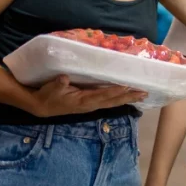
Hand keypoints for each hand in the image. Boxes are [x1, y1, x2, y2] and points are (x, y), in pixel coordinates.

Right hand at [32, 75, 146, 116]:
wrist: (41, 106)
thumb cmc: (47, 96)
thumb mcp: (50, 89)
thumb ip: (58, 84)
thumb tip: (64, 78)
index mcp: (82, 101)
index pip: (102, 96)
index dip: (114, 91)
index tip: (127, 86)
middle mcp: (90, 105)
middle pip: (113, 101)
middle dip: (129, 97)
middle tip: (144, 93)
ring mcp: (91, 105)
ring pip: (113, 102)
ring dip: (128, 98)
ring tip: (142, 95)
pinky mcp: (91, 103)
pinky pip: (109, 101)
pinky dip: (120, 99)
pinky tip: (129, 96)